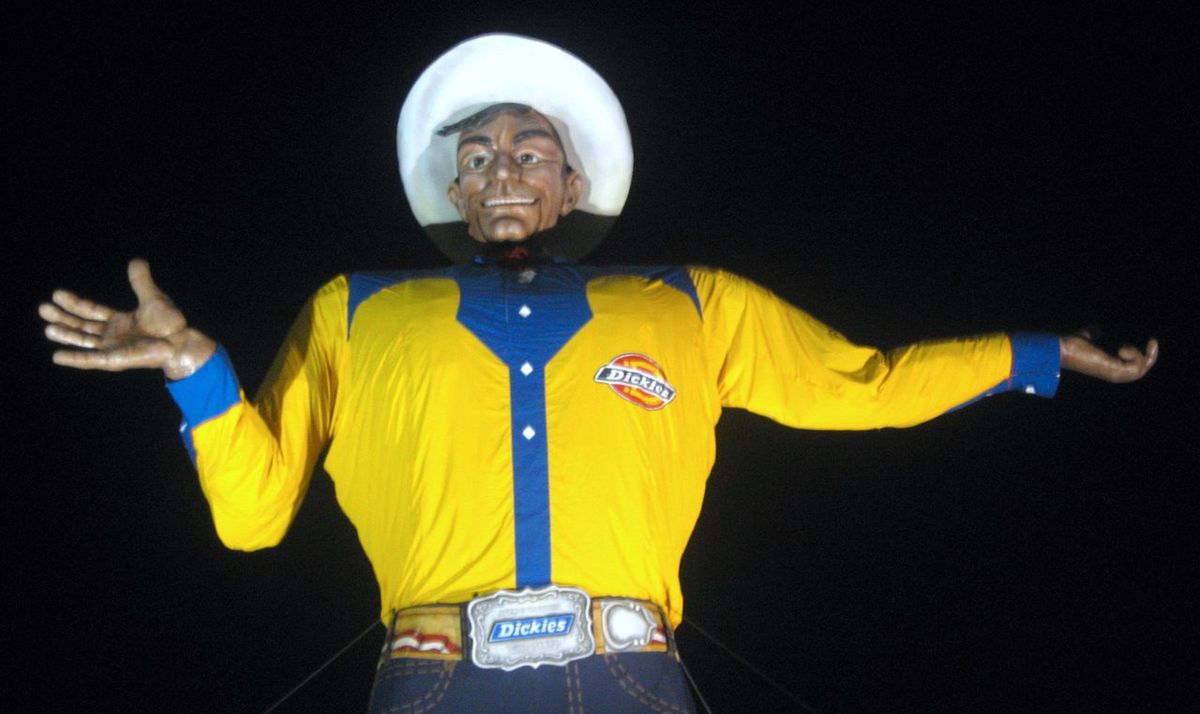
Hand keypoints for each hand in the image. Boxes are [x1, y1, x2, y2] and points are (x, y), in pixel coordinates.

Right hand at [40, 259, 215, 379]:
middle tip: (42, 309)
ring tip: (47, 328)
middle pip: (82, 326)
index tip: (56, 294)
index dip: (74, 303)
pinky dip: (74, 358)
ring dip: (66, 335)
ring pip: (83, 341)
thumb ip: (141, 281)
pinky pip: (90, 360)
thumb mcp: (152, 297)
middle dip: (63, 318)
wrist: (181, 341)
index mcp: (119, 322)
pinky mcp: (114, 360)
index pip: (91, 311)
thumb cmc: (170, 323)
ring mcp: (112, 349)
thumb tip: (137, 261)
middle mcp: (113, 336)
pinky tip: (57, 356)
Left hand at [1060, 331, 1157, 383]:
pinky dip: (1134, 356)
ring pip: (1141, 370)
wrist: (1061, 348)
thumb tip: (1098, 329)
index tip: (1150, 340)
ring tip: (1123, 347)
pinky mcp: (1112, 371)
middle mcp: (1113, 373)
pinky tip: (1121, 349)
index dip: (1144, 354)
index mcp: (1110, 366)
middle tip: (1152, 341)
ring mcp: (1113, 374)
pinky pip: (1136, 368)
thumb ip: (1095, 334)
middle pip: (1141, 371)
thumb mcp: (1088, 337)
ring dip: (1139, 355)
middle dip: (1151, 356)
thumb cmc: (1071, 343)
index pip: (1135, 366)